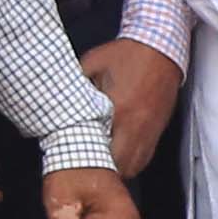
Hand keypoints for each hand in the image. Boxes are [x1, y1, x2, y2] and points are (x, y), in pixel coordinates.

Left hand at [81, 37, 181, 179]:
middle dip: (104, 172)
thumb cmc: (126, 54)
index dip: (88, 160)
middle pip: (121, 166)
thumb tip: (57, 100)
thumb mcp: (92, 63)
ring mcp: (150, 130)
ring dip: (118, 169)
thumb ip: (76, 86)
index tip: (75, 160)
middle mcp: (136, 125)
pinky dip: (132, 162)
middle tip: (87, 167)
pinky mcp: (158, 130)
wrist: (161, 46)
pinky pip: (145, 158)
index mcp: (118, 109)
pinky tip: (120, 156)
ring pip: (135, 167)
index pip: (102, 149)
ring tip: (102, 165)